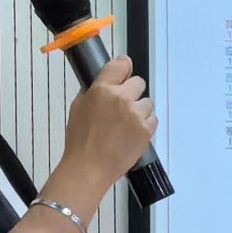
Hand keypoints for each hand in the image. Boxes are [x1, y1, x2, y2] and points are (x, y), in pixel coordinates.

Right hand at [63, 55, 158, 191]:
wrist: (89, 167)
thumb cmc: (80, 141)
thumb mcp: (78, 107)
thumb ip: (93, 91)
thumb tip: (104, 83)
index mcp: (102, 89)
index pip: (121, 64)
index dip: (124, 68)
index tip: (125, 73)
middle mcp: (121, 98)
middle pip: (139, 83)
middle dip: (132, 93)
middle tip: (122, 107)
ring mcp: (135, 114)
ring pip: (147, 102)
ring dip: (140, 110)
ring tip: (126, 125)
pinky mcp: (146, 130)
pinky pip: (153, 119)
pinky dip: (145, 125)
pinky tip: (132, 133)